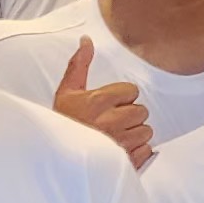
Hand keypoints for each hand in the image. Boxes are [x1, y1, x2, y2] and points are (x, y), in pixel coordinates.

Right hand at [49, 39, 152, 166]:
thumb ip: (79, 65)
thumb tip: (86, 40)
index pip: (131, 91)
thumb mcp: (66, 92)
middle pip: (141, 111)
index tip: (110, 104)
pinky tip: (121, 150)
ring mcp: (120, 144)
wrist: (56, 160)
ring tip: (117, 136)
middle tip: (113, 121)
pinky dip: (137, 151)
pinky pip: (146, 150)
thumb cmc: (62, 125)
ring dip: (135, 133)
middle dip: (130, 115)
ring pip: (146, 131)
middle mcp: (111, 122)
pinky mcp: (126, 162)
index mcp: (97, 102)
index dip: (122, 97)